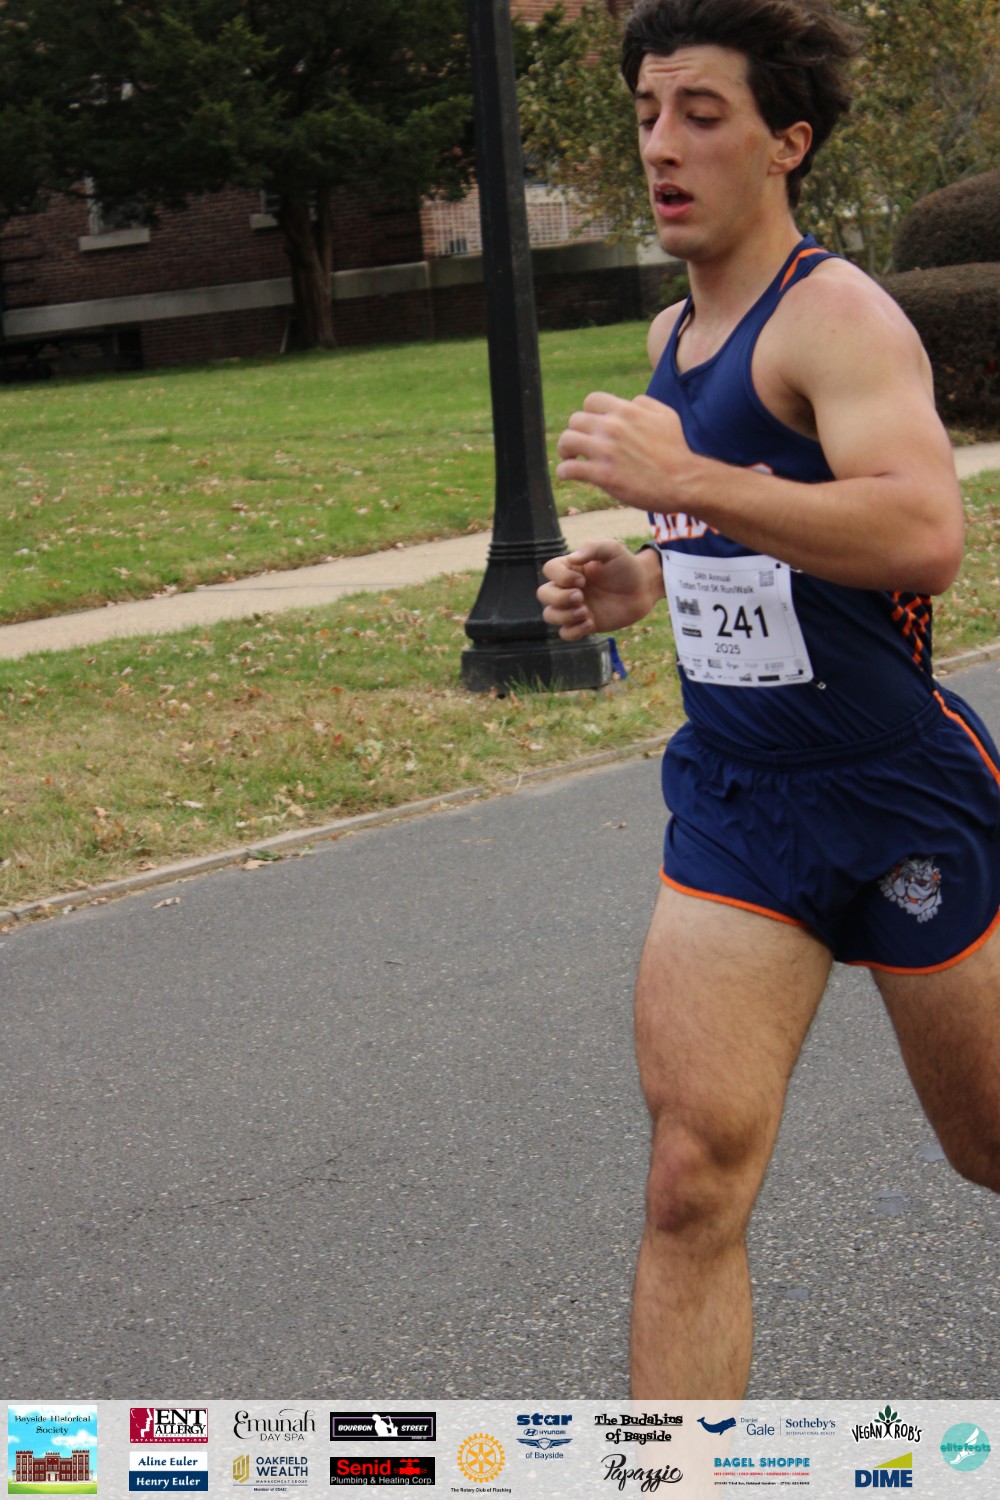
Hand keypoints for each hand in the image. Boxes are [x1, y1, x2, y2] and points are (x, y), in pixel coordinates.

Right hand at [537, 539, 662, 640]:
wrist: (643, 588)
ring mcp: (574, 607)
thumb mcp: (612, 549)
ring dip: (564, 616)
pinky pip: (565, 633)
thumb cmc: (626, 566)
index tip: (582, 579)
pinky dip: (573, 631)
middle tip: (581, 597)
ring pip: (549, 615)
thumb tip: (571, 559)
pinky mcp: (584, 624)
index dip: (560, 576)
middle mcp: (568, 588)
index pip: (549, 570)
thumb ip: (592, 548)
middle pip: (543, 594)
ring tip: (585, 612)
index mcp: (570, 568)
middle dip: (559, 598)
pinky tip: (590, 623)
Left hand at [556, 392, 692, 509]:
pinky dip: (564, 472)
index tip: (592, 428)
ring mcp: (605, 451)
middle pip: (575, 420)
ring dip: (565, 450)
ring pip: (566, 441)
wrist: (684, 481)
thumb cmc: (677, 450)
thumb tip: (628, 403)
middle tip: (581, 446)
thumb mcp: (666, 415)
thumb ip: (644, 403)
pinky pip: (568, 469)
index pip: (591, 401)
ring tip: (571, 459)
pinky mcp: (602, 475)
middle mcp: (612, 427)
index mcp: (626, 410)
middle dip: (577, 432)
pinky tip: (570, 475)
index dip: (589, 414)